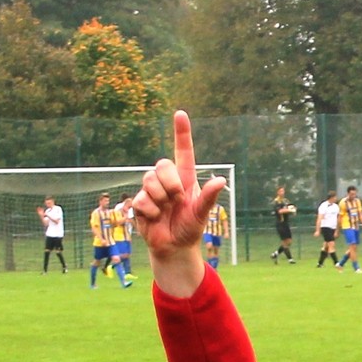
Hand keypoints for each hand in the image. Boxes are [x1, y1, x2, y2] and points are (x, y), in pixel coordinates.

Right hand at [132, 111, 225, 295]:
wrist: (174, 247)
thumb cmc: (190, 228)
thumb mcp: (201, 214)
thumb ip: (208, 197)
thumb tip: (221, 180)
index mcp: (185, 179)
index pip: (183, 152)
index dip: (181, 133)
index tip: (181, 114)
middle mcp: (167, 181)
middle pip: (162, 165)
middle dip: (170, 183)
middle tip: (177, 200)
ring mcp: (152, 190)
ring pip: (149, 180)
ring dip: (160, 198)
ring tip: (166, 211)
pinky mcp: (139, 202)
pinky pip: (141, 199)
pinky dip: (151, 211)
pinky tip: (155, 219)